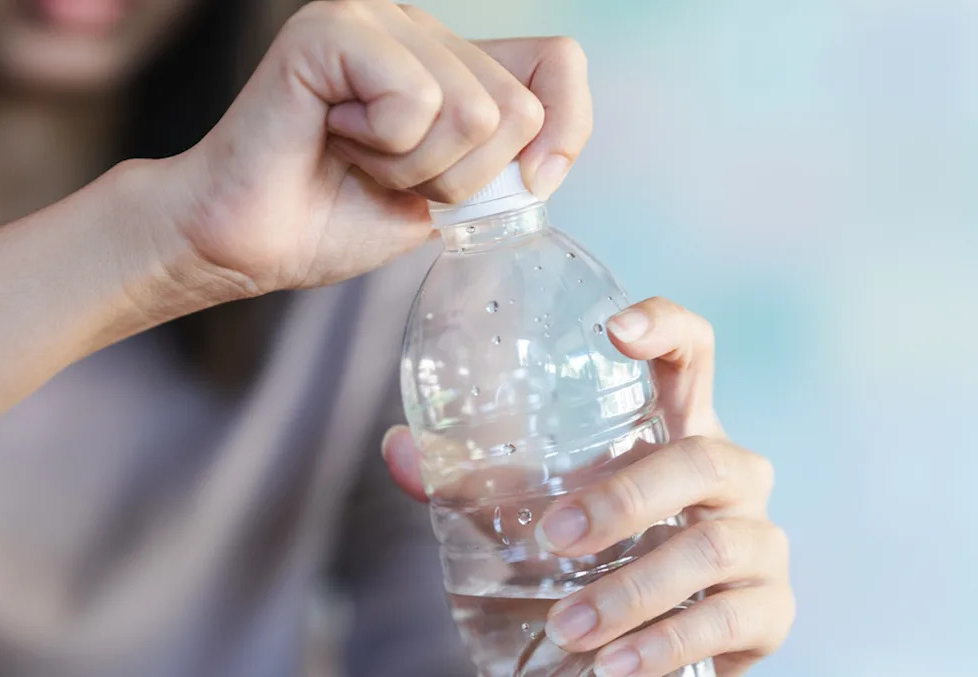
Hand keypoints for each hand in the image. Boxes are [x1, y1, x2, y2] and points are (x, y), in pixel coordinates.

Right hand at [153, 0, 591, 296]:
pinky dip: (381, 146)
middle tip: (387, 176)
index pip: (558, 61)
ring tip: (354, 159)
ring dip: (413, 169)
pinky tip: (331, 135)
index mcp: (450, 60)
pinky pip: (413, 99)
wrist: (245, 244)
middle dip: (458, 177)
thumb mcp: (445, 198)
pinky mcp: (332, 29)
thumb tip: (546, 156)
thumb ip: (501, 164)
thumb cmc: (330, 219)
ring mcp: (375, 18)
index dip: (566, 128)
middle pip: (517, 107)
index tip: (529, 184)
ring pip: (471, 110)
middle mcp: (417, 27)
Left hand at [382, 298, 793, 676]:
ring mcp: (759, 540)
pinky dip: (666, 644)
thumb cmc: (597, 551)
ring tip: (569, 627)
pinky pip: (730, 620)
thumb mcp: (540, 505)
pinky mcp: (769, 609)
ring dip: (633, 590)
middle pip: (702, 457)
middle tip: (555, 539)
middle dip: (625, 497)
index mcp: (677, 429)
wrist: (656, 640)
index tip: (614, 329)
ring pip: (713, 545)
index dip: (667, 327)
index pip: (694, 355)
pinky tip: (615, 666)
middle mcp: (731, 474)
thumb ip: (472, 480)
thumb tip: (398, 451)